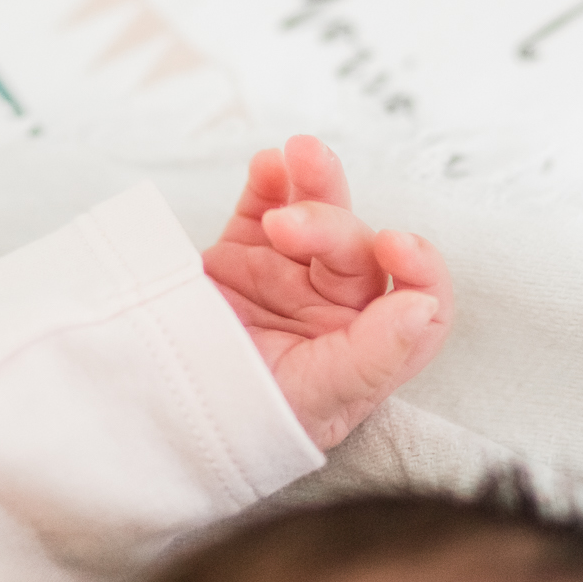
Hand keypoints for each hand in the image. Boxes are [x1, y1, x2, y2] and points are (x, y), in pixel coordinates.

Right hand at [203, 136, 453, 450]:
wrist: (160, 413)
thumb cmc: (246, 428)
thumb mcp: (317, 403)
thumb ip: (375, 357)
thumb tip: (422, 306)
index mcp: (368, 348)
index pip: (421, 301)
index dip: (420, 268)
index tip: (393, 244)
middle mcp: (334, 309)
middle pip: (358, 249)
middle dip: (330, 225)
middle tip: (287, 227)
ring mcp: (287, 277)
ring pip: (318, 215)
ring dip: (316, 180)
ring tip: (300, 153)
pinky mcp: (240, 257)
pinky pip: (264, 206)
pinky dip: (270, 182)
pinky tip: (269, 164)